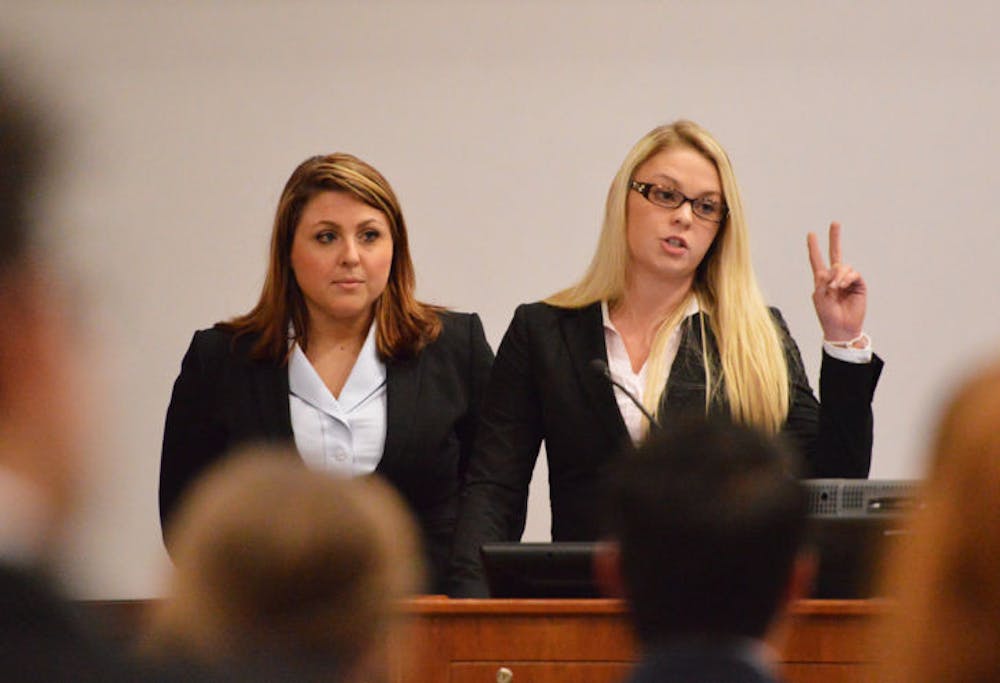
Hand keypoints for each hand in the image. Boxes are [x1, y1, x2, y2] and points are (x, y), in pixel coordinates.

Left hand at [807, 222, 866, 341]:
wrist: (840, 328)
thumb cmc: (827, 315)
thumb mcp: (819, 297)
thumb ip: (823, 281)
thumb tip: (834, 269)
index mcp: (822, 280)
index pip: (817, 260)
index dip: (814, 248)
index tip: (811, 234)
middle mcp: (835, 277)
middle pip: (835, 254)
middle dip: (835, 238)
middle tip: (835, 223)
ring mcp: (847, 280)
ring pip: (843, 267)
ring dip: (838, 275)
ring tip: (835, 287)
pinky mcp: (858, 285)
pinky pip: (853, 274)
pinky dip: (846, 277)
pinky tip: (842, 285)